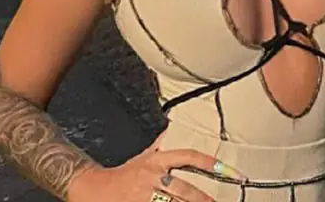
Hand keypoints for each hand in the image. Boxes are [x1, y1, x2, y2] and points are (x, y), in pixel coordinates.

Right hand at [67, 134, 243, 201]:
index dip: (211, 164)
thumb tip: (170, 129)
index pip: (189, 157)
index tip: (231, 172)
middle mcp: (153, 178)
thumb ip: (159, 145)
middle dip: (203, 199)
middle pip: (184, 190)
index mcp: (157, 161)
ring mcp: (145, 196)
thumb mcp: (142, 156)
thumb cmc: (122, 174)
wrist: (92, 189)